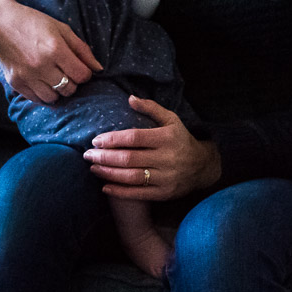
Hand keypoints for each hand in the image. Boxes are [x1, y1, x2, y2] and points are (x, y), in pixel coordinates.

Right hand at [0, 0, 102, 103]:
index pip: (82, 76)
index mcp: (55, 50)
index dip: (85, 73)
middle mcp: (41, 65)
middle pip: (70, 89)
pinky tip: (42, 81)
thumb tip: (98, 69)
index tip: (79, 67)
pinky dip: (43, 94)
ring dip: (58, 90)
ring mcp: (27, 76)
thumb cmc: (34, 23)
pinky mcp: (15, 82)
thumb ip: (82, 50)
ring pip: (54, 97)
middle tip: (66, 71)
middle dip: (73, 82)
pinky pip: (37, 99)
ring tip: (54, 77)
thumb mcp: (62, 29)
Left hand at [84, 97, 221, 200]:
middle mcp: (168, 158)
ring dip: (109, 173)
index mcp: (167, 138)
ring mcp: (167, 177)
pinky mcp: (165, 193)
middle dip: (105, 157)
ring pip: (132, 177)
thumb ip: (151, 108)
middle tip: (87, 155)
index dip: (112, 139)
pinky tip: (105, 187)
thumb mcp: (171, 120)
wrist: (203, 167)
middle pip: (129, 158)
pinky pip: (139, 194)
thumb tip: (129, 98)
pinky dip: (120, 191)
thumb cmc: (181, 140)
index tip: (96, 140)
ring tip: (93, 168)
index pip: (134, 138)